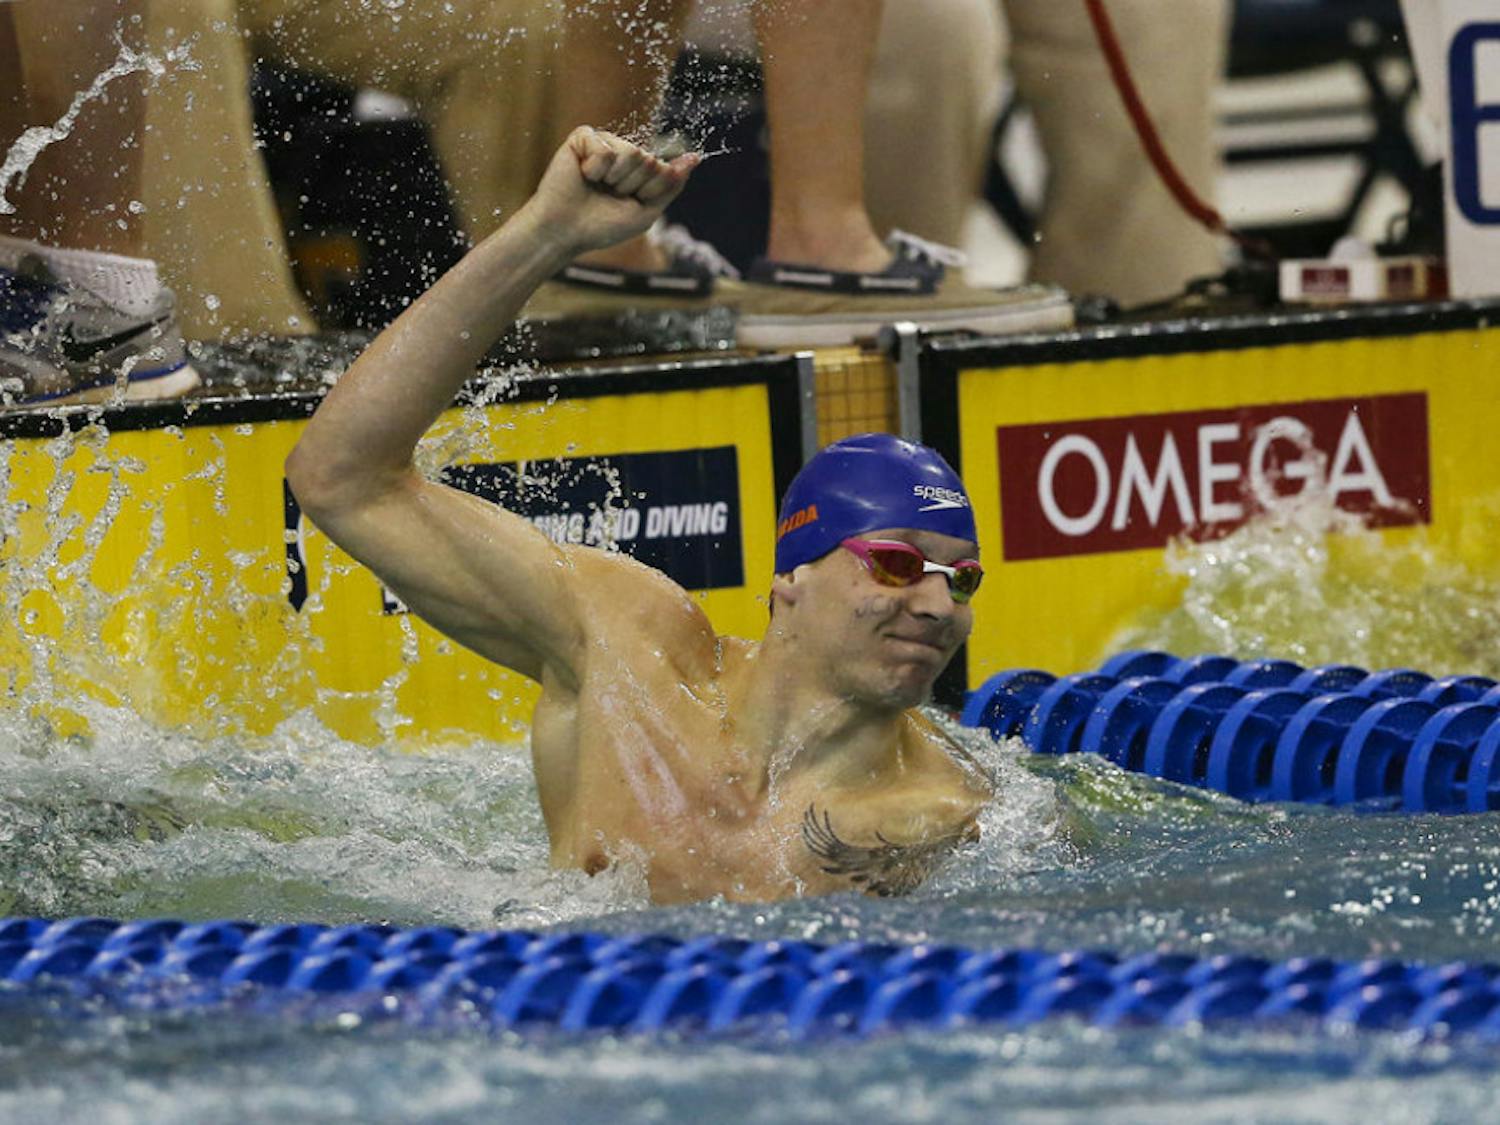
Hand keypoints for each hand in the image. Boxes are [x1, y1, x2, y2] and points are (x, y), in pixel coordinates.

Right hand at [523, 127, 699, 255]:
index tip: (630, 203)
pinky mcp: (583, 137)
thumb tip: (696, 158)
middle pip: (649, 160)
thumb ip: (671, 184)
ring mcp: (604, 143)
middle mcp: (624, 153)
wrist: (565, 232)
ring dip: (614, 178)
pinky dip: (595, 169)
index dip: (649, 192)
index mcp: (640, 170)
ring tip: (597, 186)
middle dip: (631, 185)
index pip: (664, 170)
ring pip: (630, 152)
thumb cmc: (602, 226)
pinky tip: (583, 175)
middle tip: (610, 195)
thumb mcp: (646, 211)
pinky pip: (604, 148)